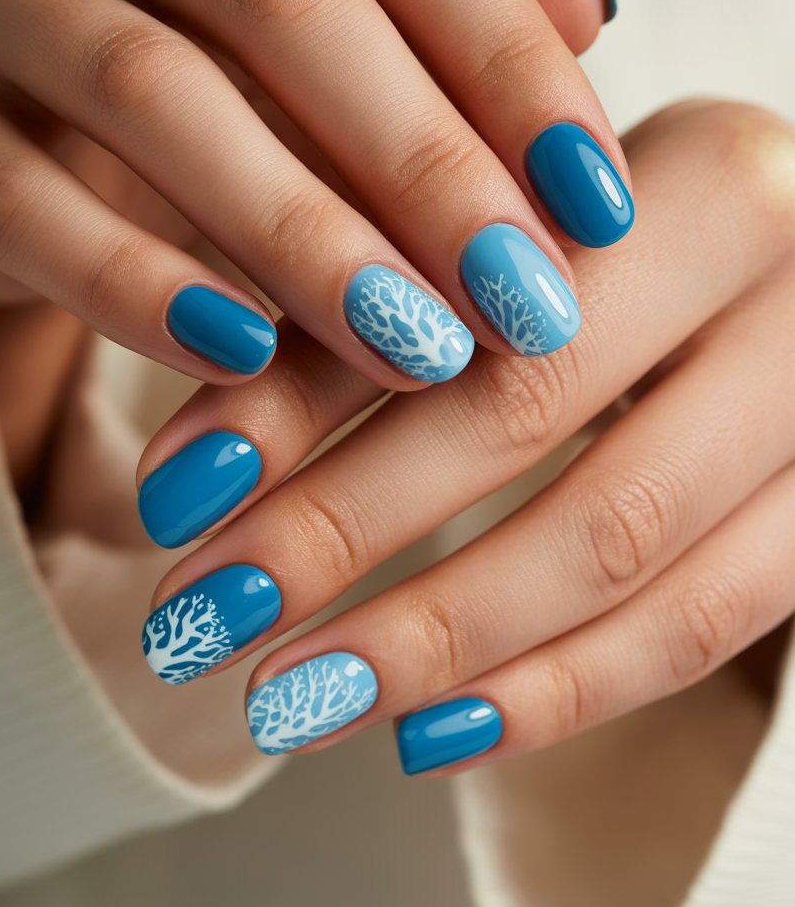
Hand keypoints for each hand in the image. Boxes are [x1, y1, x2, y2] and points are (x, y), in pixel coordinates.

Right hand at [0, 0, 627, 401]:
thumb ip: (447, 22)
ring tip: (413, 347)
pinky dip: (140, 287)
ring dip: (301, 236)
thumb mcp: (338, 52)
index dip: (511, 63)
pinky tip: (241, 358)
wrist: (23, 140)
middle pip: (284, 0)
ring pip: (155, 95)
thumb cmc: (218, 92)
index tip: (598, 207)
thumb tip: (589, 7)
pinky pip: (30, 205)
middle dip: (423, 164)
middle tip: (523, 300)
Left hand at [138, 99, 794, 772]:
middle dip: (341, 534)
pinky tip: (433, 735)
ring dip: (436, 644)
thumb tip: (190, 467)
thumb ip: (370, 306)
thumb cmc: (626, 236)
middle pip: (531, 419)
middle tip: (199, 620)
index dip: (303, 406)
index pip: (463, 295)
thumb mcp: (514, 230)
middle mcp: (783, 273)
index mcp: (692, 171)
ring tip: (290, 701)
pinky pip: (703, 628)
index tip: (172, 498)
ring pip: (620, 550)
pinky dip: (561, 694)